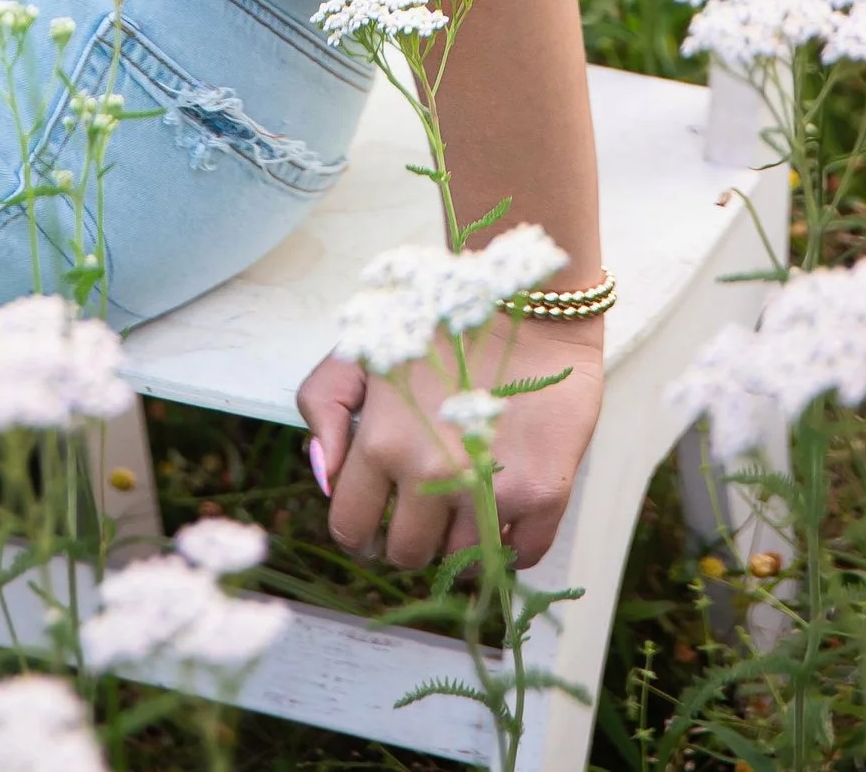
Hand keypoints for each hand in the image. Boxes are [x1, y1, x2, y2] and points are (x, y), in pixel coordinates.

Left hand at [299, 324, 603, 573]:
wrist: (530, 304)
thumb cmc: (440, 325)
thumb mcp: (363, 348)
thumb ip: (323, 404)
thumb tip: (324, 477)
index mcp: (382, 442)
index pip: (351, 528)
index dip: (361, 527)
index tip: (378, 516)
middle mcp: (432, 472)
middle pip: (407, 554)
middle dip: (410, 537)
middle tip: (425, 506)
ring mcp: (490, 487)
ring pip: (461, 561)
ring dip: (461, 539)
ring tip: (467, 497)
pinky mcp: (542, 493)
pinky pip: (522, 555)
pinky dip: (513, 543)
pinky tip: (507, 506)